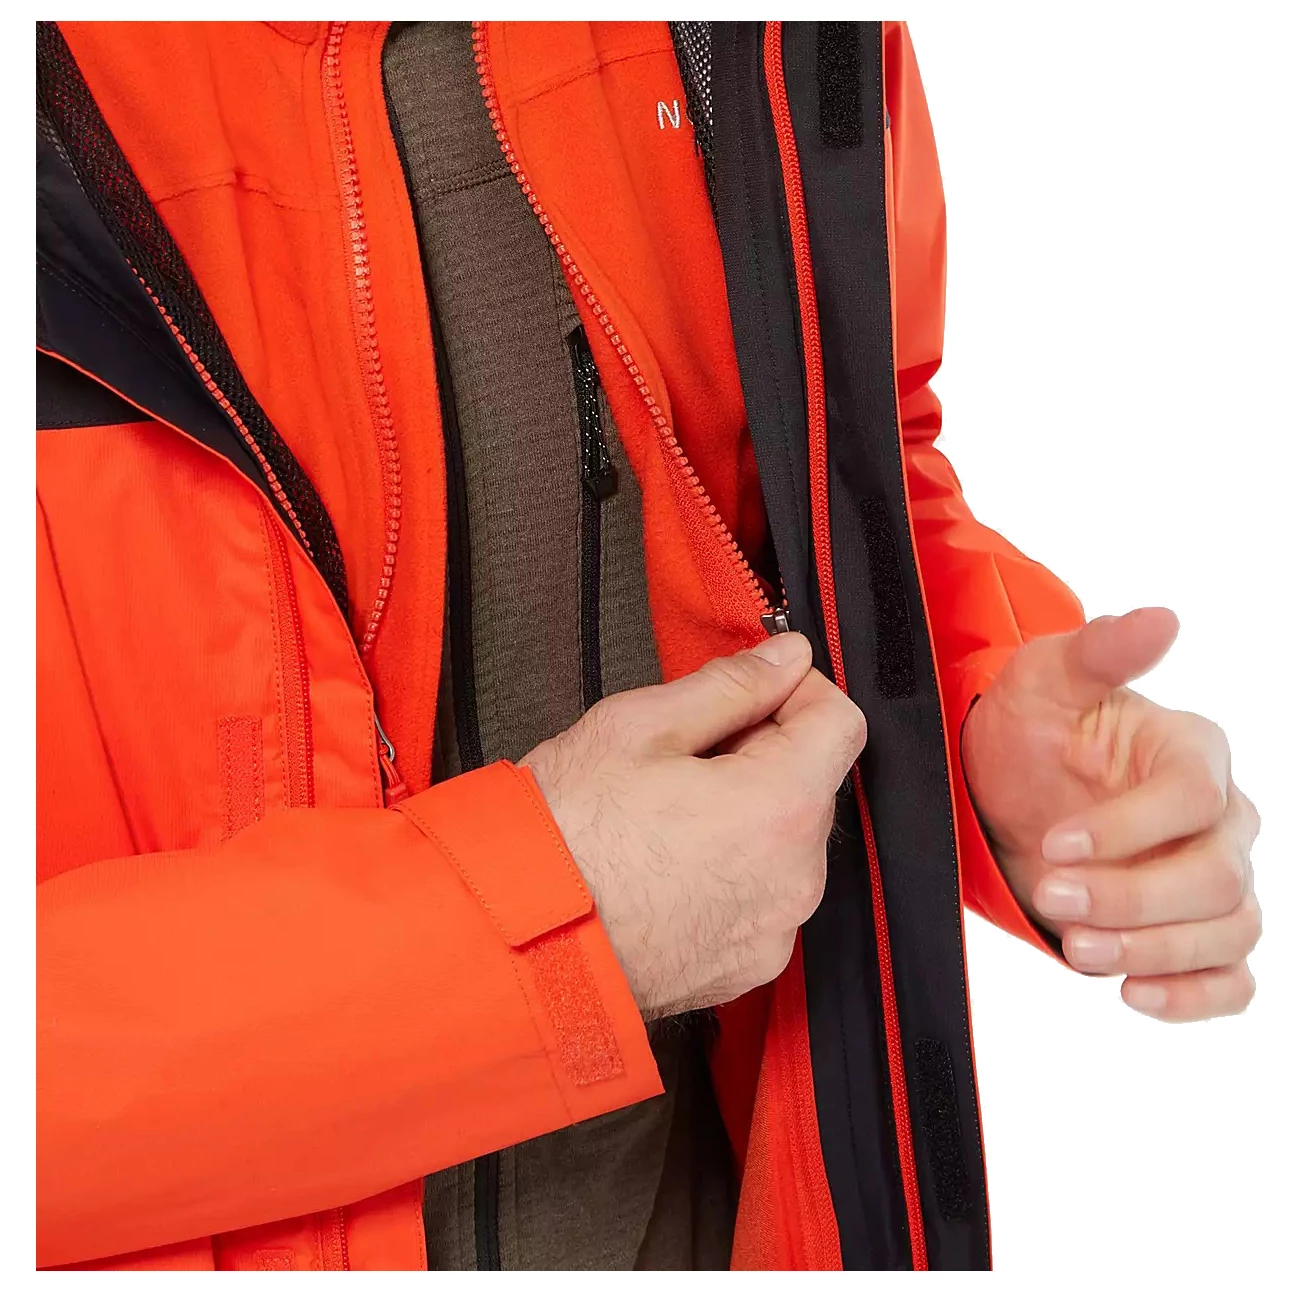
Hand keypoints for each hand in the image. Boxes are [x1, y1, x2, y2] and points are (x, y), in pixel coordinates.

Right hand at [520, 633, 865, 1018]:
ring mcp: (776, 931)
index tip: (752, 694)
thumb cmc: (565, 832)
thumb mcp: (638, 726)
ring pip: (788, 845)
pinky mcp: (748, 968)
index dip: (799, 692)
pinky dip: (734, 874)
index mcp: (780, 806)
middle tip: (684, 755)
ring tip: (666, 816)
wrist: (515, 938)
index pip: (842, 723)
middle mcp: (798, 878)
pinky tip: (669, 867)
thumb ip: (731, 685)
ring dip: (749, 817)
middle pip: (813, 786)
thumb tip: (786, 656)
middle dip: (765, 756)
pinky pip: (764, 900)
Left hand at [962, 607, 1260, 1020]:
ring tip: (1079, 949)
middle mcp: (1220, 818)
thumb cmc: (1029, 726)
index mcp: (1192, 752)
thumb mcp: (1044, 678)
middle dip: (1131, 896)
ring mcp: (1213, 878)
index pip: (1193, 799)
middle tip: (1051, 895)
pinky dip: (1196, 996)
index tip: (1054, 841)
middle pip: (1215, 876)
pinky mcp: (1192, 932)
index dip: (1128, 827)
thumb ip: (1098, 651)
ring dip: (1153, 949)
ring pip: (1228, 930)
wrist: (1004, 788)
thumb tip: (1162, 617)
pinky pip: (1232, 978)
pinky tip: (1136, 995)